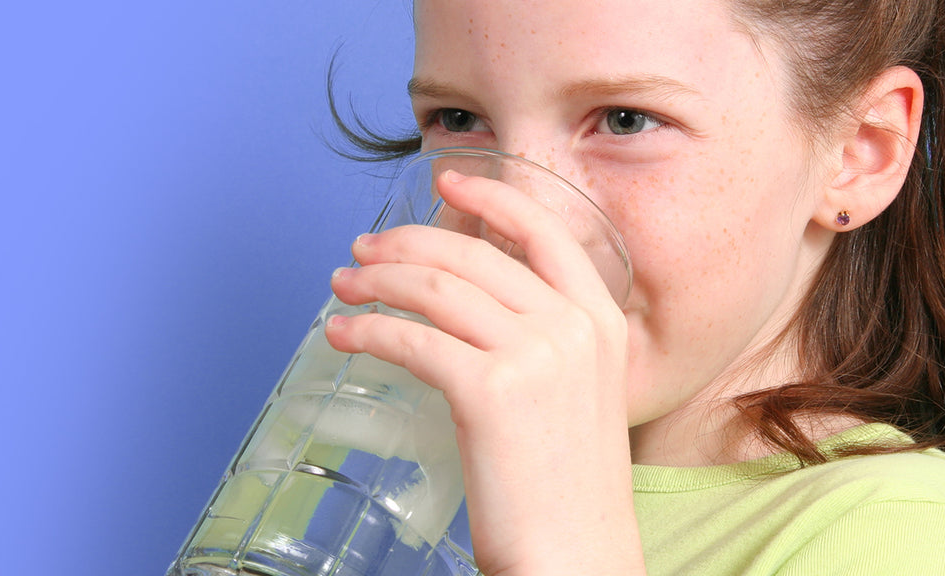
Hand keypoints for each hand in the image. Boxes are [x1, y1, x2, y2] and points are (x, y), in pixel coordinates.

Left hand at [325, 170, 646, 575]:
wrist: (575, 553)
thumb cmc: (564, 484)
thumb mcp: (576, 390)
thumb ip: (540, 335)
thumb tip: (465, 293)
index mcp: (600, 318)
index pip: (544, 229)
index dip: (489, 198)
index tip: (445, 182)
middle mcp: (573, 325)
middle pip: (470, 255)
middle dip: (405, 244)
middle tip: (364, 251)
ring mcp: (535, 355)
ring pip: (434, 289)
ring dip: (376, 282)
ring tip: (344, 287)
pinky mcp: (489, 391)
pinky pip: (411, 340)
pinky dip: (367, 331)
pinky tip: (344, 335)